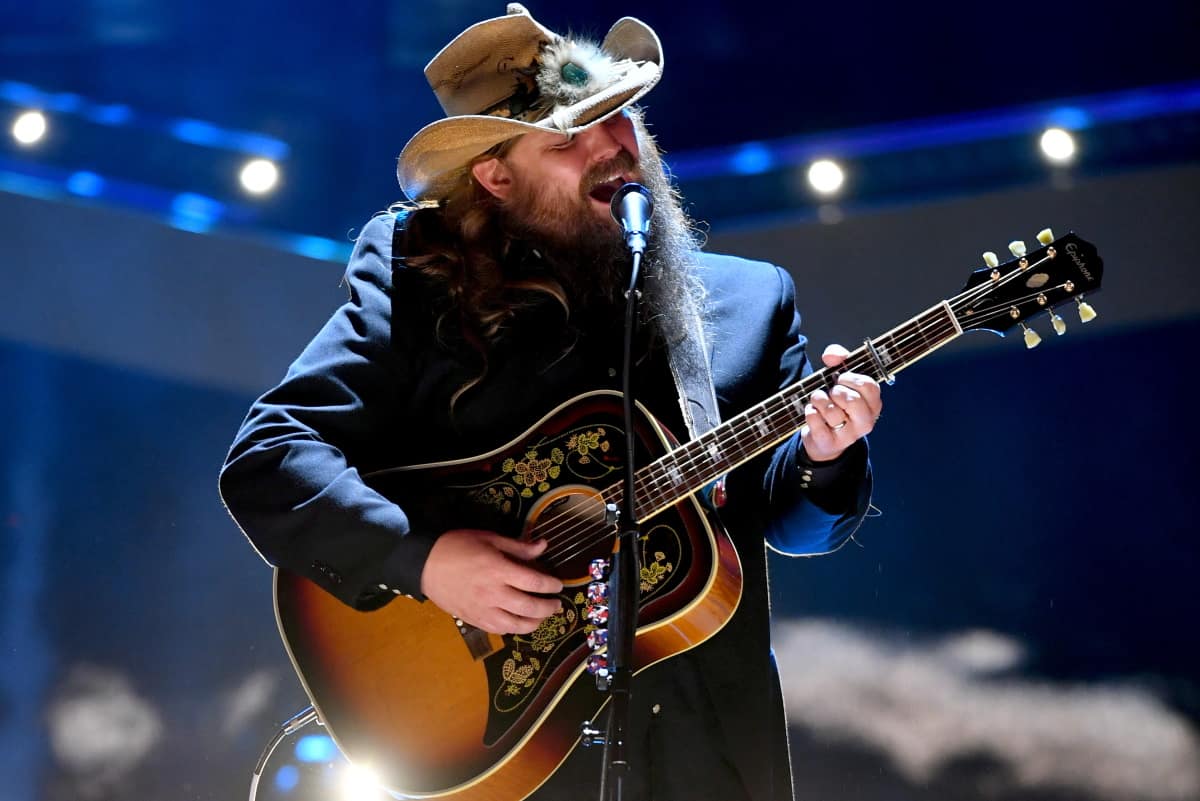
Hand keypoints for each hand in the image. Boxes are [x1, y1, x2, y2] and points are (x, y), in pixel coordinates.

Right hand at [420, 530, 564, 634]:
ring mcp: (482, 609)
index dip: (551, 585)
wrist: (425, 563)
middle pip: (529, 607)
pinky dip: (512, 628)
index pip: (534, 582)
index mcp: (499, 570)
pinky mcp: (473, 619)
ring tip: (541, 617)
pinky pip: (498, 629)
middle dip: (548, 608)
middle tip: (556, 605)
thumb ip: (518, 547)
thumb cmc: (458, 546)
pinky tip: (518, 622)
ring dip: (533, 623)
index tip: (559, 585)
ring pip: (515, 625)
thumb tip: (543, 546)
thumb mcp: (490, 539)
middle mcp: (493, 593)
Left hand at [801, 344, 882, 462]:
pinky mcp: (830, 443)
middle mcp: (865, 422)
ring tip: (819, 402)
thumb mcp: (840, 378)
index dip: (850, 378)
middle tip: (832, 394)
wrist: (822, 438)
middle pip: (851, 400)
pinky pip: (815, 419)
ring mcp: (849, 435)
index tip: (841, 380)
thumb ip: (838, 358)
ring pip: (831, 411)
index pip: (868, 386)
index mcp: (873, 405)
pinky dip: (809, 412)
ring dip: (819, 400)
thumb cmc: (835, 403)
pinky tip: (813, 413)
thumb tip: (832, 356)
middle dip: (836, 392)